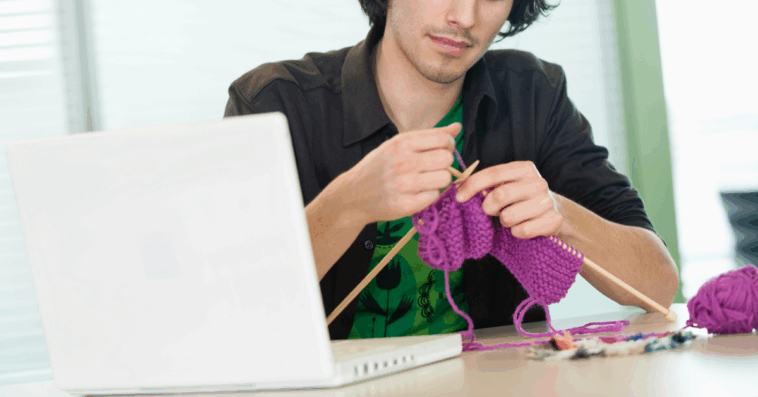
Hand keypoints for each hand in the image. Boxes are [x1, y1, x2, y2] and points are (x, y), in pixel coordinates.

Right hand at [340, 123, 460, 223]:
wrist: (354, 195)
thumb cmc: (378, 167)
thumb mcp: (397, 145)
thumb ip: (429, 136)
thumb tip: (457, 128)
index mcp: (402, 143)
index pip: (443, 140)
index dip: (448, 146)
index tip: (441, 151)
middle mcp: (403, 161)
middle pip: (447, 159)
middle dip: (444, 164)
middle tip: (432, 168)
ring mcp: (404, 184)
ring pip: (444, 179)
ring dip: (438, 181)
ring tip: (424, 181)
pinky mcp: (406, 204)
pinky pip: (434, 196)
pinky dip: (429, 196)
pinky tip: (416, 193)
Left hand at [454, 161, 563, 238]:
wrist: (552, 214)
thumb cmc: (519, 200)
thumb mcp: (504, 186)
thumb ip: (485, 185)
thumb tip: (459, 191)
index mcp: (524, 168)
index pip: (494, 173)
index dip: (473, 185)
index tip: (458, 197)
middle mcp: (538, 182)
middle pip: (500, 195)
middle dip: (488, 207)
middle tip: (490, 211)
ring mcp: (548, 201)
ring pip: (509, 216)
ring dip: (504, 221)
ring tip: (510, 218)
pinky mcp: (553, 220)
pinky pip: (522, 230)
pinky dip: (516, 232)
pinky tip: (522, 227)